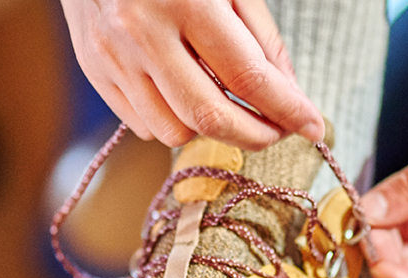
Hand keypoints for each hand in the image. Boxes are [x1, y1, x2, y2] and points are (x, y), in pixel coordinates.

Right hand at [60, 0, 324, 149]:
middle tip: (279, 131)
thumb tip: (287, 95)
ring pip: (172, 130)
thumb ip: (260, 36)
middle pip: (209, 116)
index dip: (286, 108)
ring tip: (228, 104)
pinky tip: (187, 95)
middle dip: (255, 135)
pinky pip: (141, 124)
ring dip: (211, 130)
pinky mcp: (93, 70)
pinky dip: (173, 121)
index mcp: (184, 0)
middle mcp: (142, 33)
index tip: (313, 126)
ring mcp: (112, 56)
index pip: (246, 75)